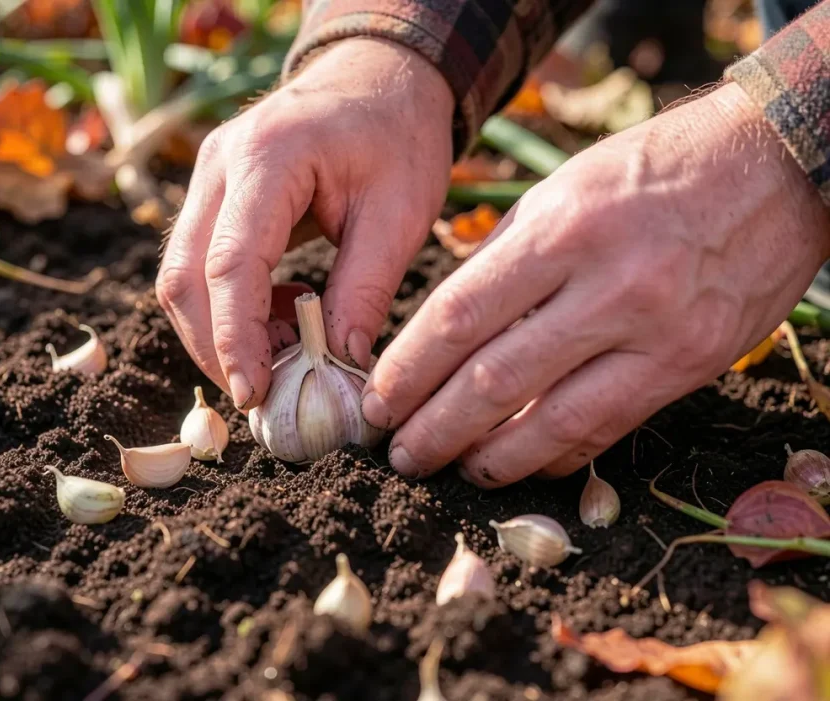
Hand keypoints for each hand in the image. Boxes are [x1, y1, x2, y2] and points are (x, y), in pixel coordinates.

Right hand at [157, 38, 453, 407]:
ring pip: (182, 275)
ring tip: (287, 352)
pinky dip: (232, 308)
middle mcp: (220, 164)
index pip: (230, 263)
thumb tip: (339, 367)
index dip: (235, 337)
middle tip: (266, 393)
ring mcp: (208, 177)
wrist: (379, 78)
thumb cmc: (398, 136)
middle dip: (217, 346)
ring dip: (221, 331)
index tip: (253, 394)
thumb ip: (365, 290)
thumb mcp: (401, 214)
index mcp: (269, 158)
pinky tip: (284, 315)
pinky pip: (200, 265)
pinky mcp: (213, 196)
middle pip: (185, 276)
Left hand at [363, 82, 829, 486]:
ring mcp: (656, 333)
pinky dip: (556, 454)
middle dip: (435, 428)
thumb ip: (504, 257)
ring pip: (553, 422)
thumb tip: (445, 327)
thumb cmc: (652, 170)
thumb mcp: (564, 189)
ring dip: (490, 458)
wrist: (774, 167)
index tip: (377, 401)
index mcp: (562, 230)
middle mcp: (609, 285)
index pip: (458, 316)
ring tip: (451, 469)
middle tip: (400, 454)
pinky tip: (520, 463)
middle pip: (494, 380)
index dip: (408, 369)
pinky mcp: (691, 367)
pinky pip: (609, 429)